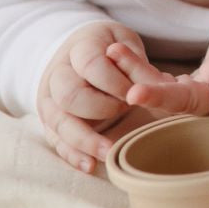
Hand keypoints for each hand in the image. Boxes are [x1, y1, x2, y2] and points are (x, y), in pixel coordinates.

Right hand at [38, 22, 147, 172]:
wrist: (79, 52)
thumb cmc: (110, 47)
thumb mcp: (126, 41)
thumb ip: (137, 59)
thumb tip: (158, 82)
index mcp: (80, 48)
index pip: (92, 65)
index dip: (116, 81)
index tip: (134, 92)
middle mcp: (58, 73)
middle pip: (70, 95)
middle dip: (100, 108)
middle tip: (125, 110)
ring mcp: (50, 98)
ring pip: (59, 121)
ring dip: (85, 139)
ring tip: (109, 152)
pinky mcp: (50, 119)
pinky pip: (56, 139)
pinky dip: (72, 154)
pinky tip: (90, 166)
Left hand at [110, 0, 208, 117]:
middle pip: (184, 100)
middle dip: (159, 97)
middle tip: (134, 93)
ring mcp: (188, 97)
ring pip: (160, 93)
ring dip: (135, 75)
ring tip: (114, 51)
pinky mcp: (172, 94)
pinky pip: (150, 85)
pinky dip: (131, 71)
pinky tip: (114, 53)